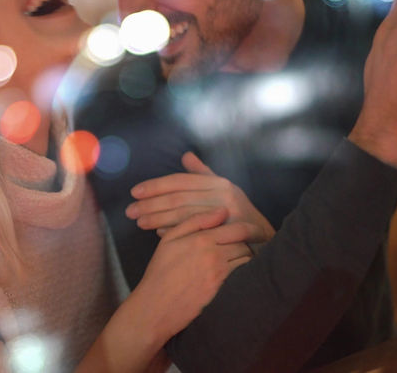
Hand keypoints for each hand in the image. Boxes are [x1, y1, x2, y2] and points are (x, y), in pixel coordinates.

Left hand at [126, 152, 274, 241]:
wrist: (266, 240)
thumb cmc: (240, 215)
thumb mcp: (225, 190)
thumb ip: (203, 175)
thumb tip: (186, 156)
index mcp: (219, 183)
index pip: (180, 181)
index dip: (156, 185)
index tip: (134, 192)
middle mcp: (224, 195)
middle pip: (179, 198)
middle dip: (151, 204)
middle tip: (130, 211)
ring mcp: (228, 214)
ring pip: (184, 215)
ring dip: (158, 218)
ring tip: (139, 222)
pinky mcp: (230, 233)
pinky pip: (197, 232)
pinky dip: (176, 232)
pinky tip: (159, 233)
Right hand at [134, 208, 253, 338]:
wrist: (156, 305)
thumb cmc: (160, 271)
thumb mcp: (170, 239)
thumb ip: (195, 221)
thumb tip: (222, 211)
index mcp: (202, 239)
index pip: (238, 229)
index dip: (251, 229)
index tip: (254, 230)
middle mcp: (214, 255)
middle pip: (245, 244)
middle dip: (248, 242)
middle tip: (250, 243)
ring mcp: (219, 274)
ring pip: (245, 259)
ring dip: (245, 256)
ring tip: (241, 256)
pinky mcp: (221, 290)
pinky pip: (240, 275)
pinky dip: (242, 270)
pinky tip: (236, 271)